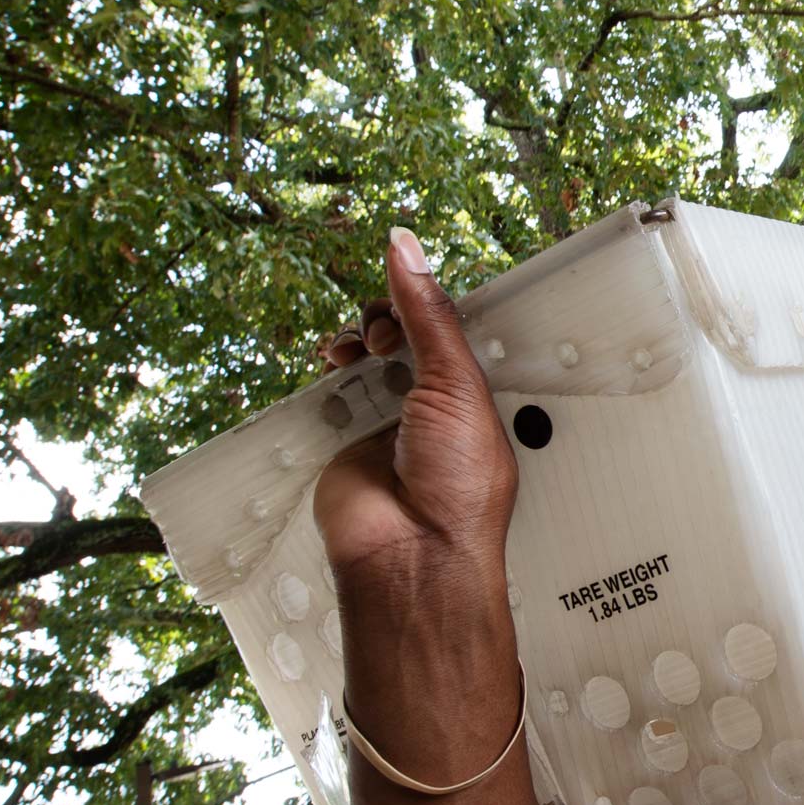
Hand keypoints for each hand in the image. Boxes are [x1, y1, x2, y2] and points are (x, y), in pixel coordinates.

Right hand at [311, 228, 515, 608]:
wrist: (413, 554)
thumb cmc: (458, 487)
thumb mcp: (456, 384)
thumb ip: (428, 316)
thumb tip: (407, 250)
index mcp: (474, 394)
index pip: (448, 330)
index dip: (428, 303)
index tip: (411, 280)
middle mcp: (431, 405)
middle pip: (404, 337)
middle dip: (391, 318)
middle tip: (388, 328)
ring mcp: (386, 420)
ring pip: (365, 357)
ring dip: (358, 339)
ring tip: (358, 346)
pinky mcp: (346, 437)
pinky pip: (331, 390)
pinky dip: (329, 370)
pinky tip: (332, 361)